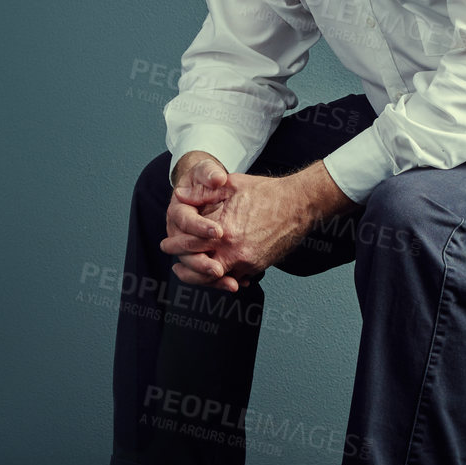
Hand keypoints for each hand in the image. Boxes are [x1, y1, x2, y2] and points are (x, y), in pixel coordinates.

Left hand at [161, 156, 352, 291]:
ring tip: (189, 274)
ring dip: (200, 278)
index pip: (189, 243)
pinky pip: (234, 278)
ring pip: (215, 279)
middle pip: (198, 268)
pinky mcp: (258, 266)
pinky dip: (222, 279)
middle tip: (175, 266)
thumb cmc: (267, 192)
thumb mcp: (231, 185)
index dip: (174, 245)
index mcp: (223, 228)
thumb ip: (203, 194)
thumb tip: (180, 195)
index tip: (166, 245)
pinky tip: (215, 274)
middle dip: (184, 268)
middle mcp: (234, 249)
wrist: (299, 204)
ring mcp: (247, 261)